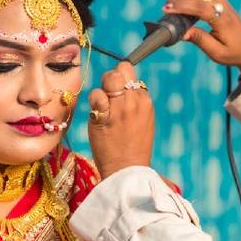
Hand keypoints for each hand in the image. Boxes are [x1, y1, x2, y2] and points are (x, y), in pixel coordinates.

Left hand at [87, 61, 154, 177]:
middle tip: (108, 97)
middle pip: (119, 71)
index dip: (121, 78)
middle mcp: (135, 100)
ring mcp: (120, 107)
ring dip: (102, 90)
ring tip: (104, 109)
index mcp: (146, 101)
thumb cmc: (133, 147)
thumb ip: (134, 101)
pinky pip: (96, 94)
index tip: (117, 92)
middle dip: (111, 79)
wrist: (127, 169)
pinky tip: (97, 115)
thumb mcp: (143, 120)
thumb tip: (122, 84)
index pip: (131, 73)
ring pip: (107, 78)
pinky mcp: (104, 115)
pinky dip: (94, 101)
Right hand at [164, 0, 240, 70]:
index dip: (182, 7)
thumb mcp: (216, 53)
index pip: (200, 7)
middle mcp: (222, 5)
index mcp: (222, 20)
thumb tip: (182, 33)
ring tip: (173, 4)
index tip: (166, 10)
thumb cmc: (233, 52)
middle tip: (166, 9)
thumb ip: (200, 40)